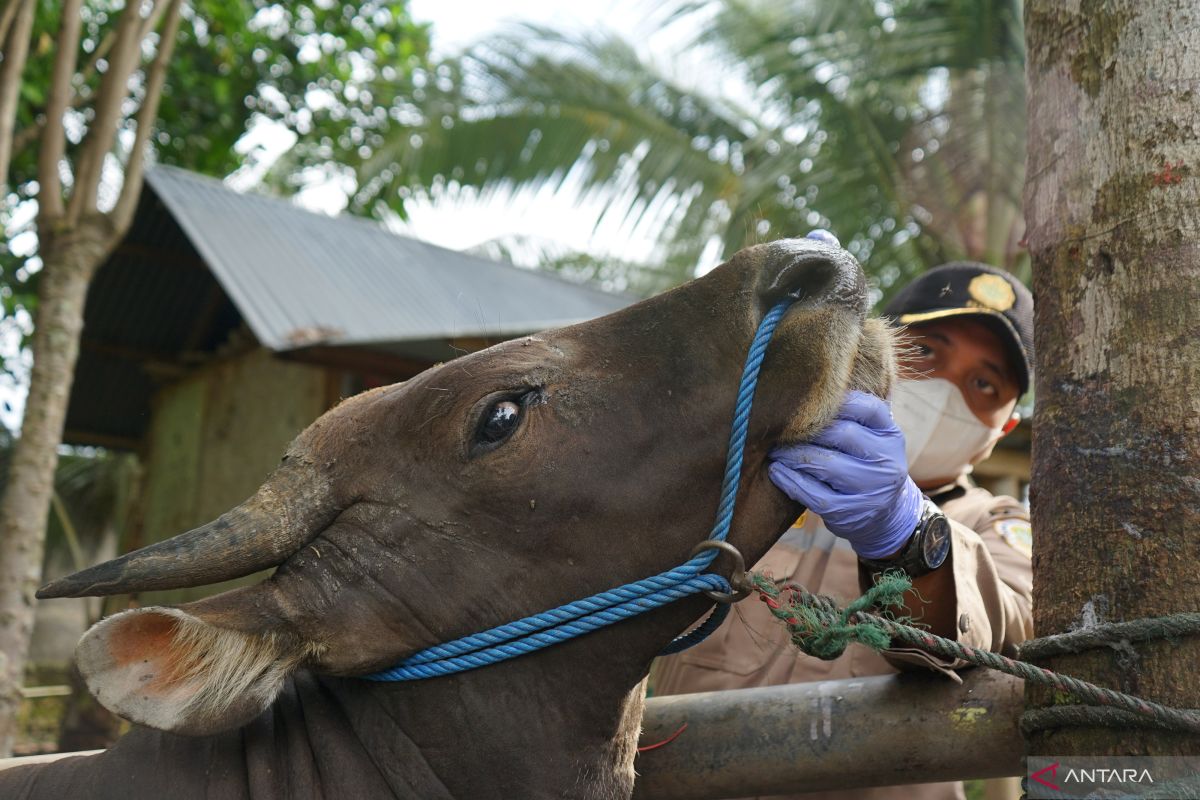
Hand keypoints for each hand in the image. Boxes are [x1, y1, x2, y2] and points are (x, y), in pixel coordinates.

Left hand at [768, 390, 921, 558]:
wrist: (885, 516)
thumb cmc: (866, 466)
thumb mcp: (872, 440)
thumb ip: (851, 418)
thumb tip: (805, 390)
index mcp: (891, 436)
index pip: (868, 408)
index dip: (837, 401)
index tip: (809, 400)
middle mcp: (886, 461)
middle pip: (842, 434)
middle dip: (806, 429)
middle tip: (780, 427)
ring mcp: (870, 489)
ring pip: (825, 464)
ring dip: (793, 454)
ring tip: (775, 449)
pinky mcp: (849, 512)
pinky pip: (813, 493)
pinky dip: (790, 480)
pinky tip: (776, 471)